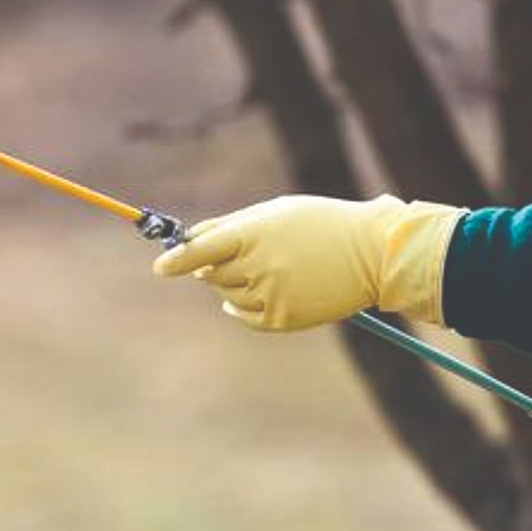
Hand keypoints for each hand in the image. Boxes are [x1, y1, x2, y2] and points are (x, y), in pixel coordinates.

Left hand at [152, 194, 463, 331]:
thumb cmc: (320, 224)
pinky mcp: (284, 318)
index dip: (176, 259)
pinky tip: (258, 294)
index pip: (201, 249)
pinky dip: (242, 309)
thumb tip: (190, 244)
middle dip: (215, 266)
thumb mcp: (276, 212)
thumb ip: (231, 226)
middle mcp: (260, 265)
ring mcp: (272, 294)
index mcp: (255, 233)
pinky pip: (246, 317)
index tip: (159, 267)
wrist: (372, 253)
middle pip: (211, 273)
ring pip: (227, 295)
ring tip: (268, 268)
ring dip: (235, 284)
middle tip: (242, 255)